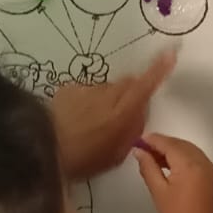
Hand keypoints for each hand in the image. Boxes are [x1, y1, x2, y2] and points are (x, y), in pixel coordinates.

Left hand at [51, 51, 174, 179]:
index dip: (159, 69)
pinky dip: (86, 102)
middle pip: (128, 83)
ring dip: (106, 100)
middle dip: (130, 94)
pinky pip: (86, 91)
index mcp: (122, 112)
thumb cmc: (83, 160)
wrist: (43, 149)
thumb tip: (139, 113)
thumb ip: (131, 130)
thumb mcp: (115, 154)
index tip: (170, 53)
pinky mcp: (69, 88)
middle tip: (121, 115)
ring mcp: (87, 89)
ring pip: (106, 88)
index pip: (146, 84)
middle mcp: (107, 94)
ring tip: (92, 123)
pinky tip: (75, 119)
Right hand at [134, 133, 212, 212]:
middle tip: (143, 149)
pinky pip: (196, 159)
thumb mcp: (158, 190)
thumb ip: (148, 167)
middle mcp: (203, 162)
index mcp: (190, 164)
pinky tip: (168, 164)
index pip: (169, 144)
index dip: (153, 140)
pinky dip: (182, 158)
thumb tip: (139, 151)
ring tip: (153, 157)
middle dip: (163, 144)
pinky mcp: (212, 177)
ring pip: (189, 150)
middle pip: (180, 144)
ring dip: (172, 150)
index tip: (138, 140)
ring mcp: (210, 169)